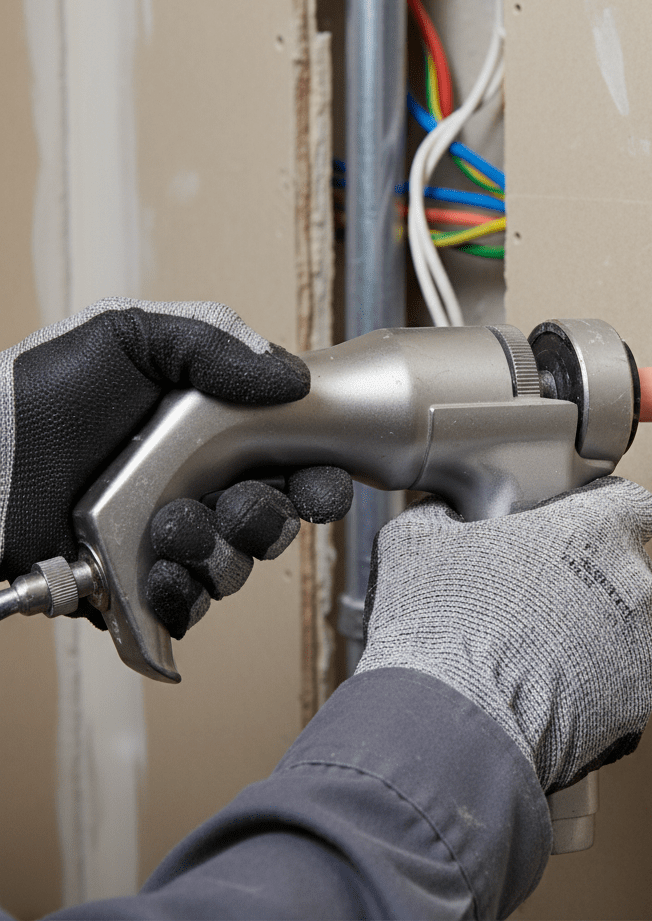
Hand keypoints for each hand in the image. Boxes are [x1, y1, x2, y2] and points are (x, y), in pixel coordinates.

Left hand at [0, 299, 351, 635]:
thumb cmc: (37, 395)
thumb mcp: (126, 337)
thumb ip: (212, 338)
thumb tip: (291, 378)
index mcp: (212, 436)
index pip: (292, 463)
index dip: (319, 479)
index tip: (322, 483)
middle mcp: (199, 490)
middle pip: (276, 522)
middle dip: (271, 521)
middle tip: (240, 506)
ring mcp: (168, 542)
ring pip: (237, 567)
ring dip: (219, 554)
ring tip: (171, 530)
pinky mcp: (136, 587)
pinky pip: (187, 606)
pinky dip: (183, 593)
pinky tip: (158, 570)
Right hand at [355, 476, 651, 792]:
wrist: (451, 723)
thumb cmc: (443, 625)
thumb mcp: (419, 540)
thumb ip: (444, 512)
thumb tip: (442, 514)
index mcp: (591, 530)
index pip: (631, 502)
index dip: (602, 513)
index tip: (574, 527)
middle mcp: (629, 583)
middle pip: (623, 569)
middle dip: (586, 579)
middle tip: (532, 595)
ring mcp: (638, 647)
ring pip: (622, 630)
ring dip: (586, 637)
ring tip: (529, 654)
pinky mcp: (634, 704)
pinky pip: (616, 687)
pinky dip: (588, 691)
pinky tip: (539, 694)